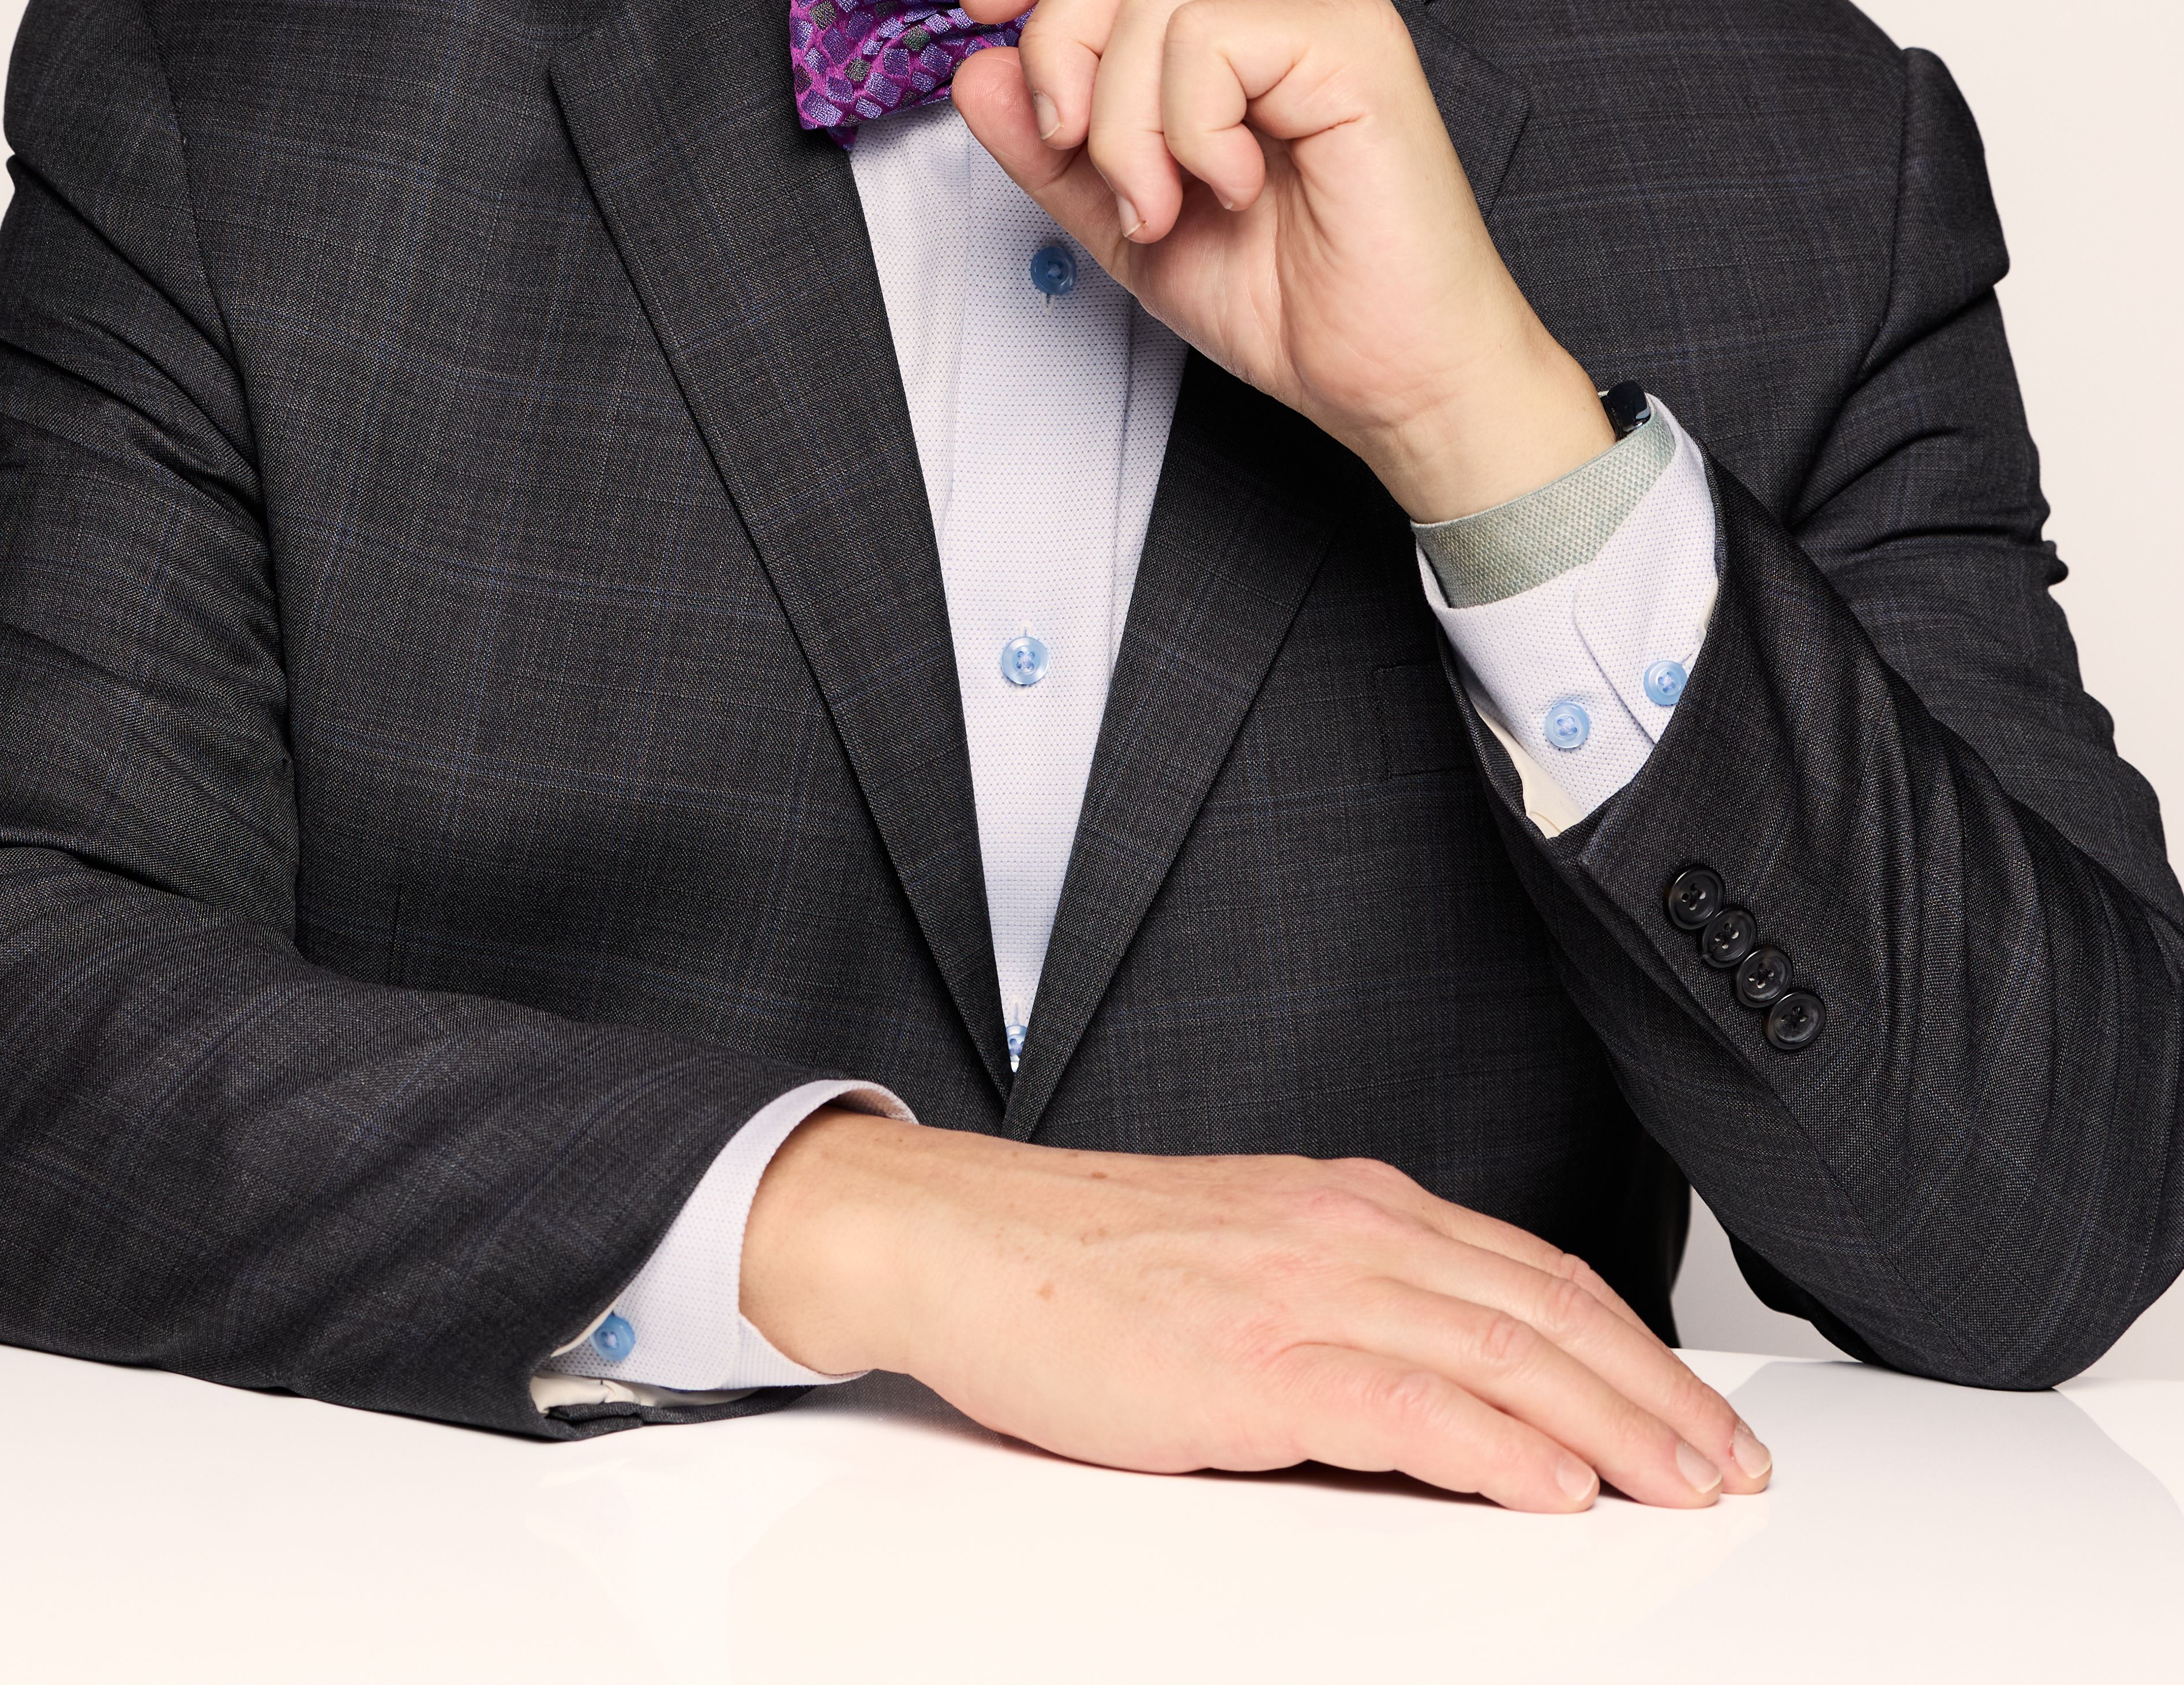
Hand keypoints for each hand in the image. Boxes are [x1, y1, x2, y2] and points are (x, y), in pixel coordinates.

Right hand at [741, 1113, 1770, 1510]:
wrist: (962, 1237)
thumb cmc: (1086, 1263)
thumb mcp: (1246, 1255)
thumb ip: (1348, 1297)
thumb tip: (1443, 1378)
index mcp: (1350, 1204)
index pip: (1532, 1272)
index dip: (1629, 1343)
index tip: (1693, 1408)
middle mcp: (1348, 1230)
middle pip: (1544, 1313)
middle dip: (1655, 1395)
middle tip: (1730, 1466)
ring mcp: (1306, 1287)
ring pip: (1503, 1355)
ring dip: (1613, 1427)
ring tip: (1685, 1486)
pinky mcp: (1257, 1359)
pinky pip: (1409, 1402)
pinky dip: (1497, 1446)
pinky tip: (1553, 1487)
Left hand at [949, 0, 1607, 520]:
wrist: (1394, 380)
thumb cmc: (1291, 302)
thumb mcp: (1124, 220)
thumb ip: (1047, 147)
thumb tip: (975, 66)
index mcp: (1241, 17)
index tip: (982, 16)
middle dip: (1060, 49)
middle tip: (1075, 152)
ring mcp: (1329, 12)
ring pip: (1153, 1)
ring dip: (1123, 127)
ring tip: (1164, 207)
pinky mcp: (1354, 47)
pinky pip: (1211, 40)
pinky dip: (1189, 132)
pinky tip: (1231, 190)